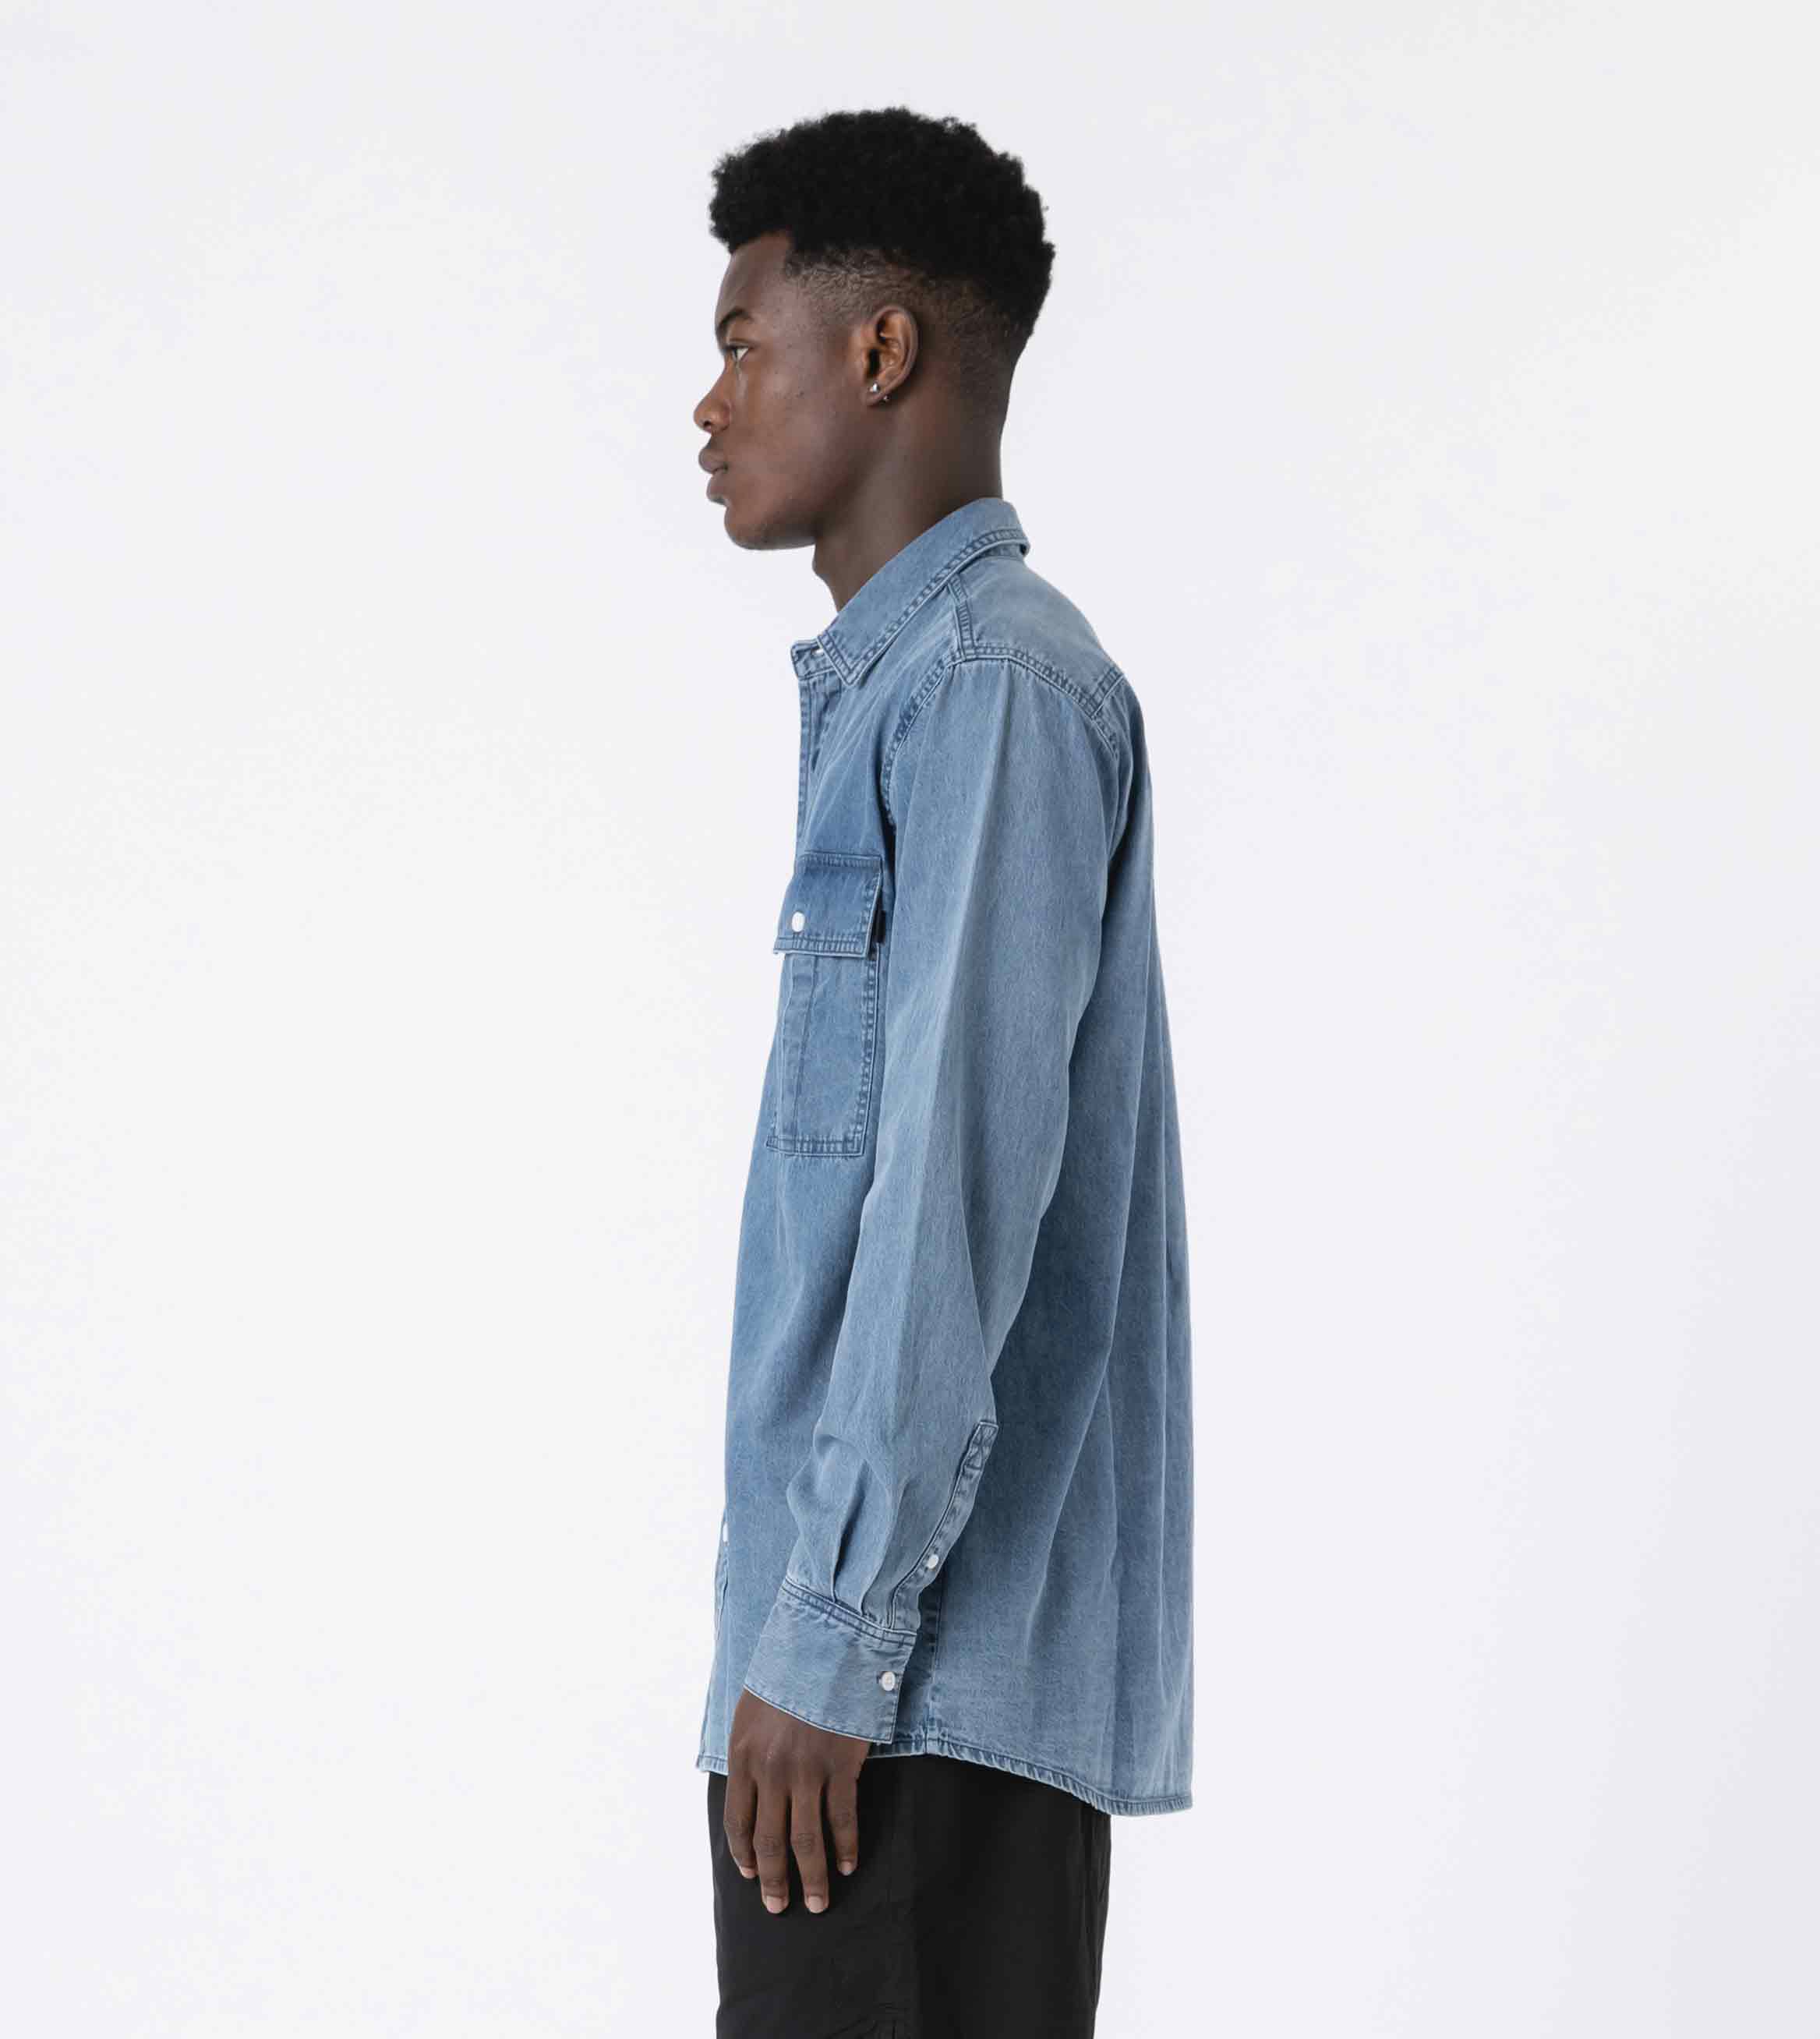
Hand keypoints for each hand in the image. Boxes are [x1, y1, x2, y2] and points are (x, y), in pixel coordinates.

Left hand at [721, 1686, 870, 1914]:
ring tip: (819, 1902)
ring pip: (806, 1839)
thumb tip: (751, 1794)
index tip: (752, 1876)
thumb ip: (749, 1753)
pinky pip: (842, 1818)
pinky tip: (848, 1864)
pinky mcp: (840, 1765)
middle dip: (775, 1880)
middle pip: (770, 1839)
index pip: (738, 1822)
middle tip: (780, 1908)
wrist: (825, 1644)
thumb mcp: (751, 1712)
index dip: (745, 1855)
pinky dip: (846, 1846)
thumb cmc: (787, 1675)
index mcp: (743, 1756)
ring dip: (812, 1876)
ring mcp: (806, 1770)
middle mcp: (771, 1770)